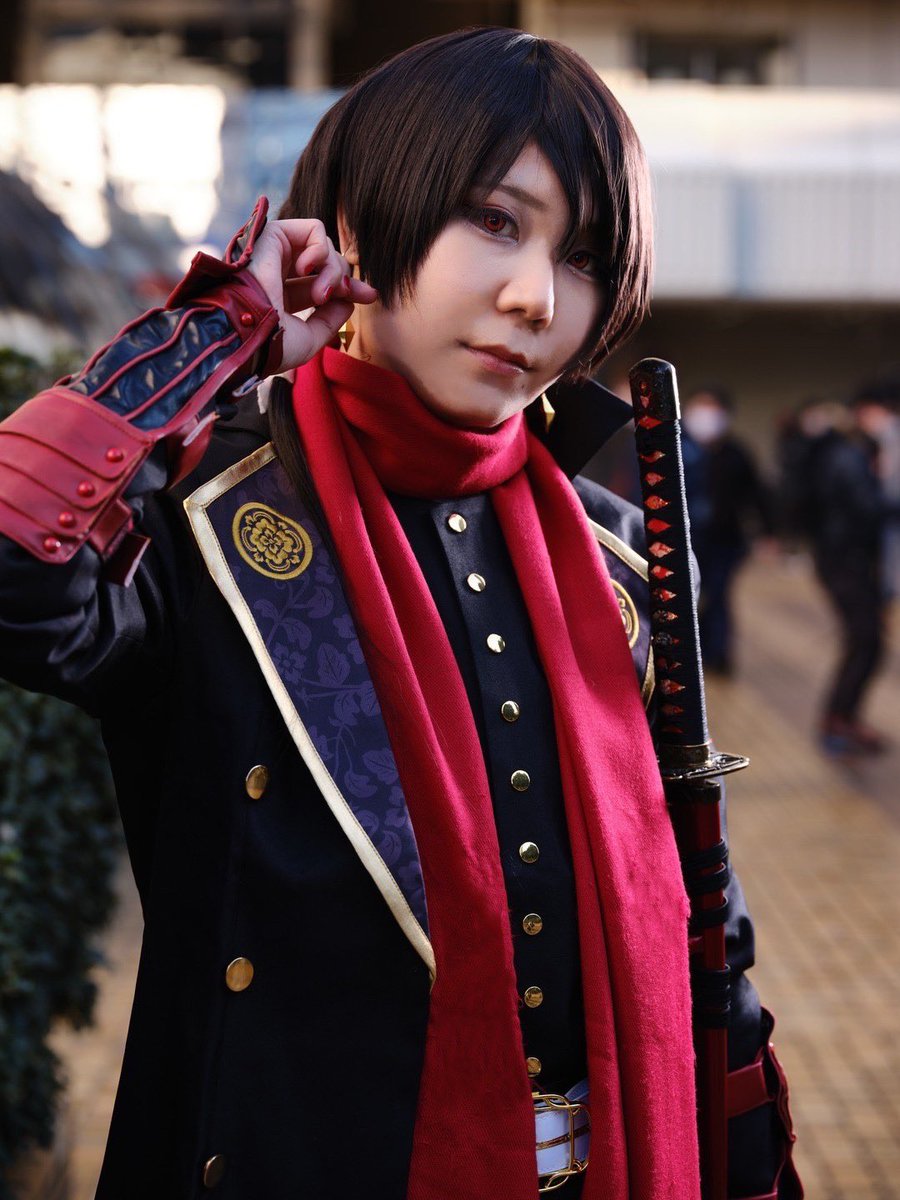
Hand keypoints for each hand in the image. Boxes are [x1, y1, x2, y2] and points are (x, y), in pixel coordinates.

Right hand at [246, 218, 377, 372]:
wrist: (247, 334)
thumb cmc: (271, 344)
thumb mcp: (308, 339)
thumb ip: (329, 320)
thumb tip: (348, 301)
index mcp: (280, 297)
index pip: (321, 284)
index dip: (348, 288)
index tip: (369, 295)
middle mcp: (276, 272)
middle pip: (326, 263)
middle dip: (344, 279)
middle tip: (340, 296)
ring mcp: (273, 253)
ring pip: (323, 247)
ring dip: (332, 270)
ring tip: (320, 294)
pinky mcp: (271, 234)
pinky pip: (313, 229)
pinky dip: (320, 249)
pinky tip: (307, 269)